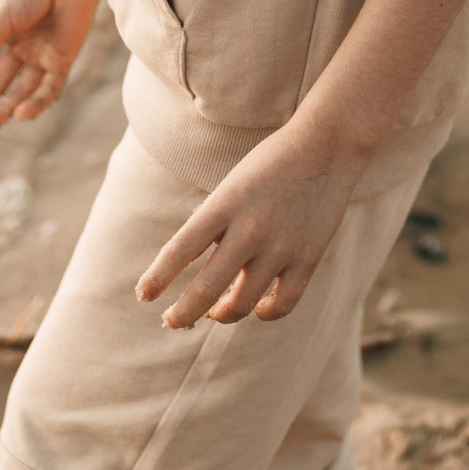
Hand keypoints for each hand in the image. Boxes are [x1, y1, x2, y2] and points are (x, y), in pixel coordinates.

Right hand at [0, 0, 111, 130]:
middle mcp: (23, 48)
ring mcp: (43, 57)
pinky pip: (50, 88)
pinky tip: (22, 114)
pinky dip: (37, 102)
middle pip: (1, 82)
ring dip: (8, 108)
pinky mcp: (63, 61)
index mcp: (4, 34)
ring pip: (23, 90)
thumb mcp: (4, 16)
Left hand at [136, 118, 366, 327]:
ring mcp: (281, 247)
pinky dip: (264, 313)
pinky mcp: (307, 259)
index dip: (157, 278)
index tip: (143, 295)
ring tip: (215, 312)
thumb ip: (212, 226)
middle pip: (207, 290)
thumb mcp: (232, 187)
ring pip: (242, 305)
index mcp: (225, 204)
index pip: (180, 249)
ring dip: (222, 315)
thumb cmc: (269, 166)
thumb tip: (192, 270)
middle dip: (183, 314)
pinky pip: (282, 305)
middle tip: (172, 322)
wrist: (325, 147)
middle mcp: (250, 228)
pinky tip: (256, 308)